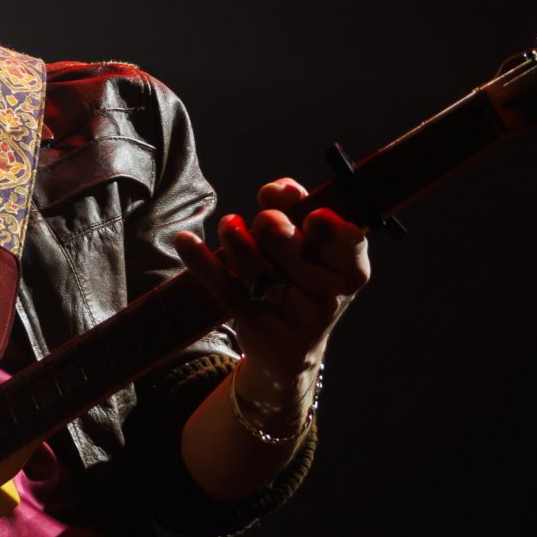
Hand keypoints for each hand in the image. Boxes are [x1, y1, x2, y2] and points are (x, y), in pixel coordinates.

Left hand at [171, 178, 371, 415]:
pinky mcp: (263, 333)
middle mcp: (329, 299)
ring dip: (242, 249)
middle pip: (302, 264)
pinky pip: (230, 295)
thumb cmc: (299, 279)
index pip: (349, 250)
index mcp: (350, 271)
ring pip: (265, 280)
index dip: (332, 234)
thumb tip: (279, 189)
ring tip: (228, 224)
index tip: (313, 215)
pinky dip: (206, 266)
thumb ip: (295, 210)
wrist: (289, 347)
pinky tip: (186, 241)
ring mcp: (297, 321)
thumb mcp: (305, 246)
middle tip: (264, 219)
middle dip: (281, 238)